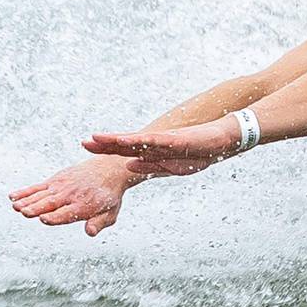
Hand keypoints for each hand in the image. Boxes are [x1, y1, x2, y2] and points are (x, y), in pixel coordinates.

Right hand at [9, 158, 133, 236]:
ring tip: (15, 206)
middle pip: (51, 203)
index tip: (44, 219)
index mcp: (84, 206)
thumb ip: (99, 223)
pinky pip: (38, 186)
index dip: (55, 217)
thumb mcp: (110, 213)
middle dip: (37, 208)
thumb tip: (90, 232)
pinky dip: (26, 191)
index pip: (67, 214)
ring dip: (27, 201)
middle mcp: (71, 195)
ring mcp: (62, 186)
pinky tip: (13, 197)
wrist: (110, 169)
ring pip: (42, 195)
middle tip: (24, 212)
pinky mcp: (56, 180)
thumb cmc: (109, 196)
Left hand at [81, 116, 242, 176]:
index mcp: (152, 152)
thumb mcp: (170, 167)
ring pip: (136, 141)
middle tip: (84, 142)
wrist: (222, 141)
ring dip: (116, 140)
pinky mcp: (176, 140)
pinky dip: (140, 141)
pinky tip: (127, 140)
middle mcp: (155, 144)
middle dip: (105, 144)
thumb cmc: (197, 154)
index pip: (124, 150)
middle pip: (125, 143)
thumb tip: (128, 165)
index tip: (87, 147)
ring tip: (98, 138)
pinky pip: (155, 141)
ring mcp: (165, 140)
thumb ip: (149, 166)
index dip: (106, 149)